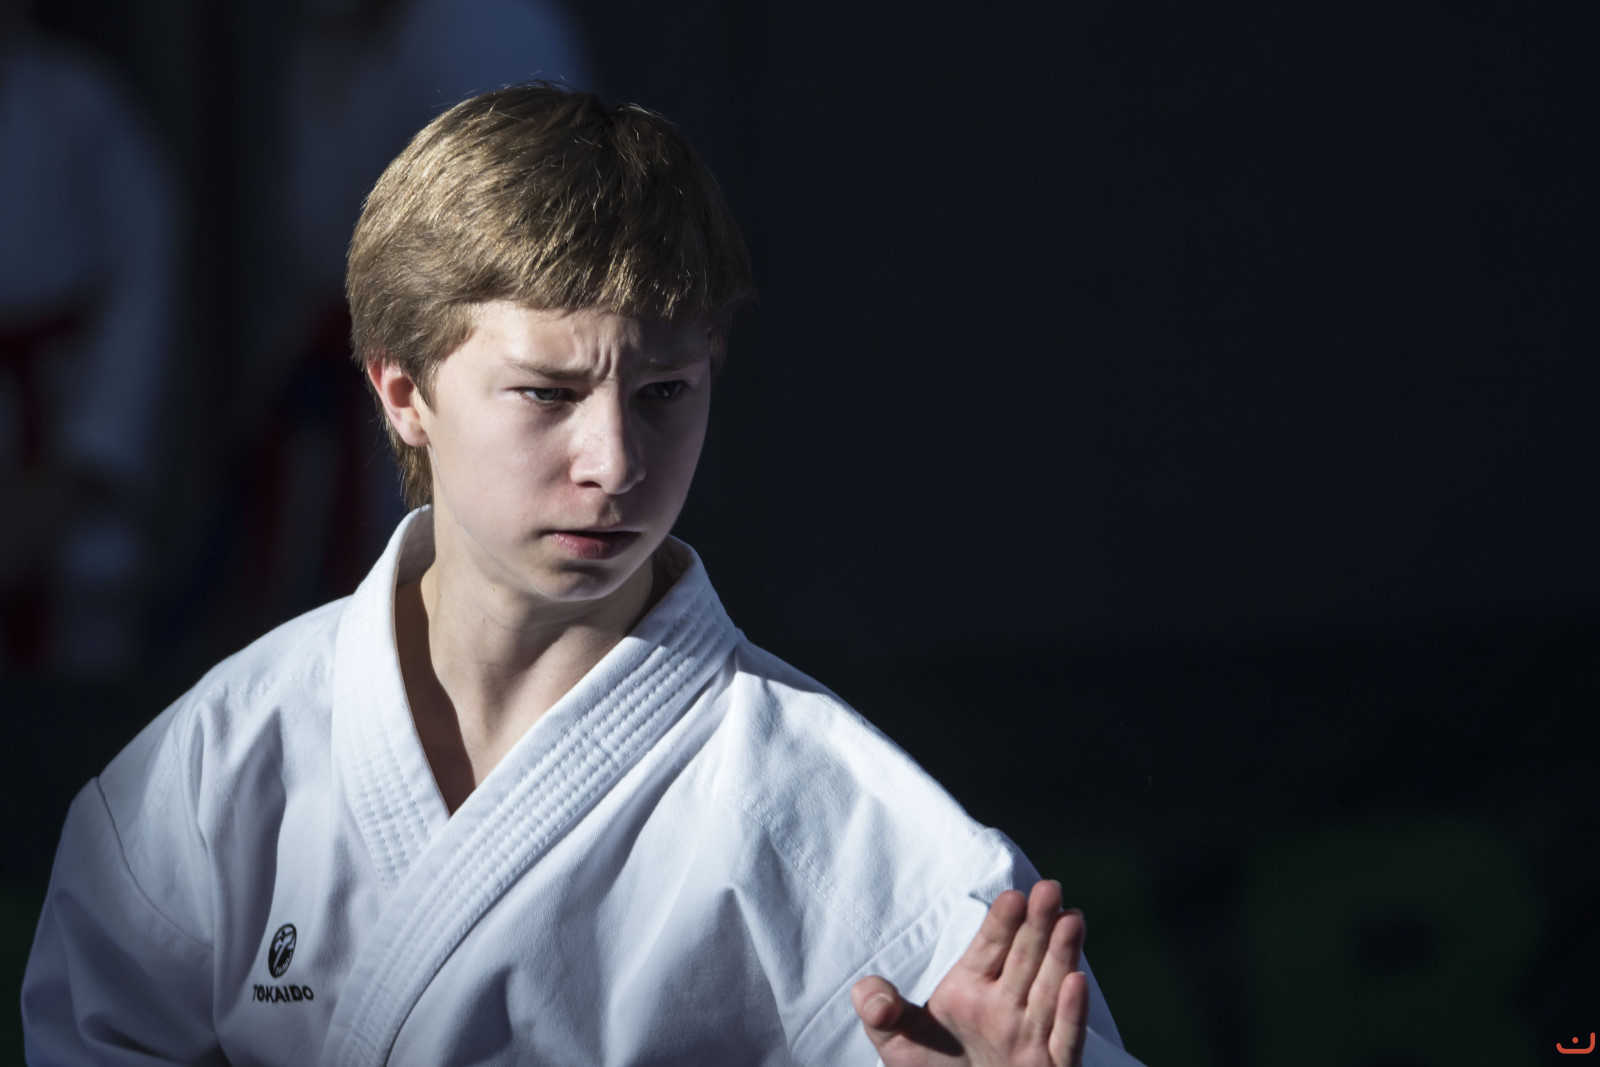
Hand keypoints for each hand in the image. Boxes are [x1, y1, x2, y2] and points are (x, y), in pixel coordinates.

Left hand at [851, 880, 1088, 1066]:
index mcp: (972, 988)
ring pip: (1049, 988)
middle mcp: (1006, 1005)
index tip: (1013, 897)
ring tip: (1071, 918)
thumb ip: (880, 1010)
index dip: (1002, 922)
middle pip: (1025, 957)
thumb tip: (871, 996)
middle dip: (1038, 924)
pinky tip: (1077, 982)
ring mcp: (1029, 1036)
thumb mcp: (896, 1041)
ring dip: (1062, 955)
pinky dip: (1071, 1013)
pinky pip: (1064, 1039)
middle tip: (1049, 888)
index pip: (990, 947)